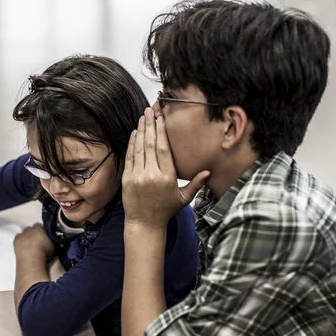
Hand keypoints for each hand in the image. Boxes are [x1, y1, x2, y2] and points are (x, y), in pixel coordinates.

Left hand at [13, 224, 54, 261]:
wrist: (31, 258)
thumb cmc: (44, 252)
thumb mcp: (53, 245)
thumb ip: (50, 239)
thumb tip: (50, 239)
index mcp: (40, 229)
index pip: (40, 226)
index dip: (41, 230)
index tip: (43, 235)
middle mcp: (31, 229)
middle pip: (31, 228)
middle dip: (33, 232)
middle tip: (36, 240)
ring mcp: (22, 234)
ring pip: (24, 232)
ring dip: (26, 236)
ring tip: (28, 243)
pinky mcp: (16, 240)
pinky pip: (18, 238)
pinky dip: (19, 240)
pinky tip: (22, 245)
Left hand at [122, 107, 209, 227]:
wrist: (144, 224)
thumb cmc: (165, 210)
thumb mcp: (184, 199)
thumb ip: (196, 184)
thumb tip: (208, 171)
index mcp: (167, 178)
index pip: (164, 149)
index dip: (162, 132)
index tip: (161, 119)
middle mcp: (152, 175)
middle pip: (151, 144)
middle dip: (150, 125)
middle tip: (150, 110)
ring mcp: (137, 177)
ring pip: (139, 148)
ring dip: (140, 130)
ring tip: (142, 117)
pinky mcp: (127, 179)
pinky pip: (130, 157)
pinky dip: (131, 143)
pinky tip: (134, 133)